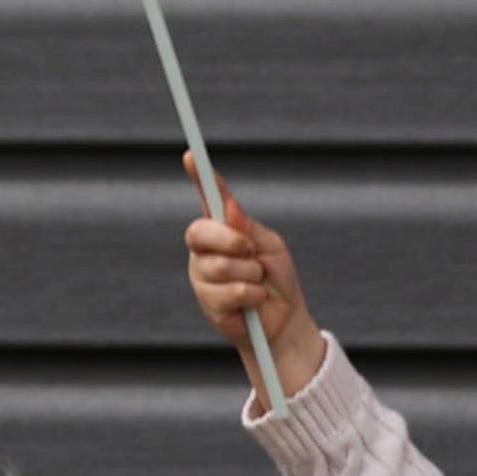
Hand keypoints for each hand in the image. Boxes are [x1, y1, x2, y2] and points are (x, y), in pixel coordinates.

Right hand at [181, 160, 330, 398]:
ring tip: (259, 283)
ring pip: (219, 265)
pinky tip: (254, 302)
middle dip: (229, 240)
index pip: (207, 200)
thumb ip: (248, 228)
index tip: (191, 155)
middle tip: (252, 250)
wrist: (285, 319)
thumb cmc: (278, 278)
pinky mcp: (208, 304)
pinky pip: (229, 291)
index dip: (198, 178)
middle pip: (199, 232)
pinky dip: (252, 295)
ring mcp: (203, 277)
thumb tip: (228, 210)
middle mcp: (205, 250)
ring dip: (250, 273)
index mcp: (222, 230)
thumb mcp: (270, 246)